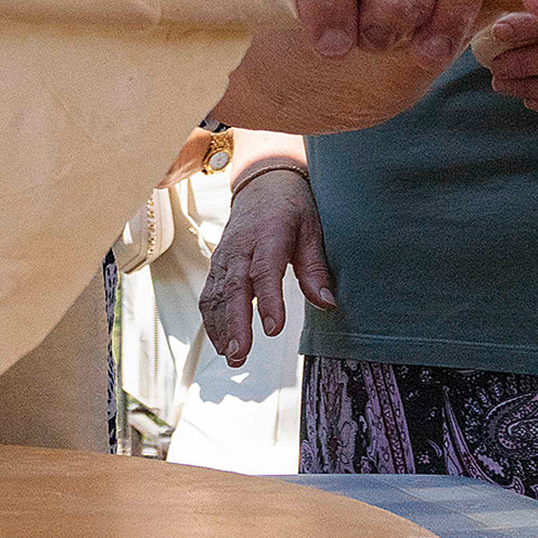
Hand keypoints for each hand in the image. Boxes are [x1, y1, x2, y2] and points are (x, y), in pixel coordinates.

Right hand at [199, 170, 335, 366]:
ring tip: (232, 356)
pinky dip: (212, 319)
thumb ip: (315, 268)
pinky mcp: (218, 263)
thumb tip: (327, 303)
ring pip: (216, 293)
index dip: (268, 300)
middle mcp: (240, 246)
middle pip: (233, 287)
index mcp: (268, 234)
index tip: (273, 328)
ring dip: (221, 327)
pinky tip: (221, 342)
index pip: (265, 270)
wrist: (262, 181)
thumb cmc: (292, 205)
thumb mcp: (312, 229)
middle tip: (240, 352)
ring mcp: (224, 255)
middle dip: (235, 322)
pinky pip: (210, 293)